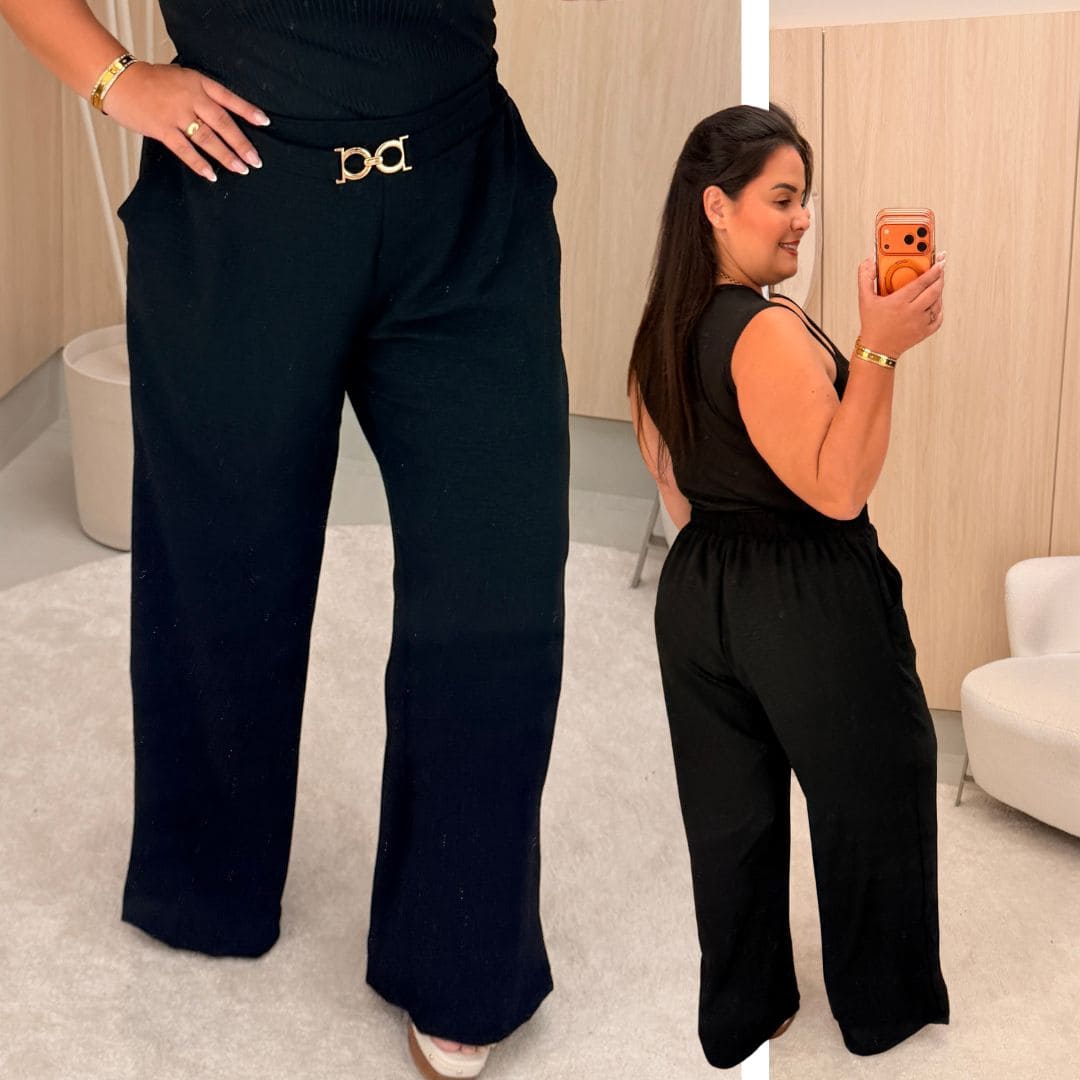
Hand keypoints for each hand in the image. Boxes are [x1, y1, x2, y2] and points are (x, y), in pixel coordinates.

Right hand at [100, 61, 267, 180]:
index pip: (228, 97)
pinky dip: (198, 163)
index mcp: (197, 82)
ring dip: (226, 156)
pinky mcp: (162, 128)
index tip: (265, 122)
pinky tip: (210, 175)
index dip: (247, 110)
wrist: (119, 80)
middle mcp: (191, 97)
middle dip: (242, 143)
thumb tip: (221, 115)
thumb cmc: (150, 81)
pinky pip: (184, 149)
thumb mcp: (180, 78)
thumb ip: (200, 94)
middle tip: (256, 161)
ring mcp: (176, 113)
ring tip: (241, 169)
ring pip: (208, 138)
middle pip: (223, 123)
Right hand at [856, 253, 946, 358]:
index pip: (922, 281)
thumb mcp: (864, 299)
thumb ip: (865, 278)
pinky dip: (939, 308)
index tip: (940, 261)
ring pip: (938, 302)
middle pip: (935, 290)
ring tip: (936, 284)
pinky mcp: (925, 332)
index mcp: (899, 302)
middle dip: (940, 277)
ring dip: (939, 292)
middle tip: (941, 269)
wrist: (877, 349)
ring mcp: (920, 323)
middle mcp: (912, 312)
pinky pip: (939, 317)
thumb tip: (869, 262)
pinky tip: (935, 302)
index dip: (934, 269)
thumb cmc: (871, 324)